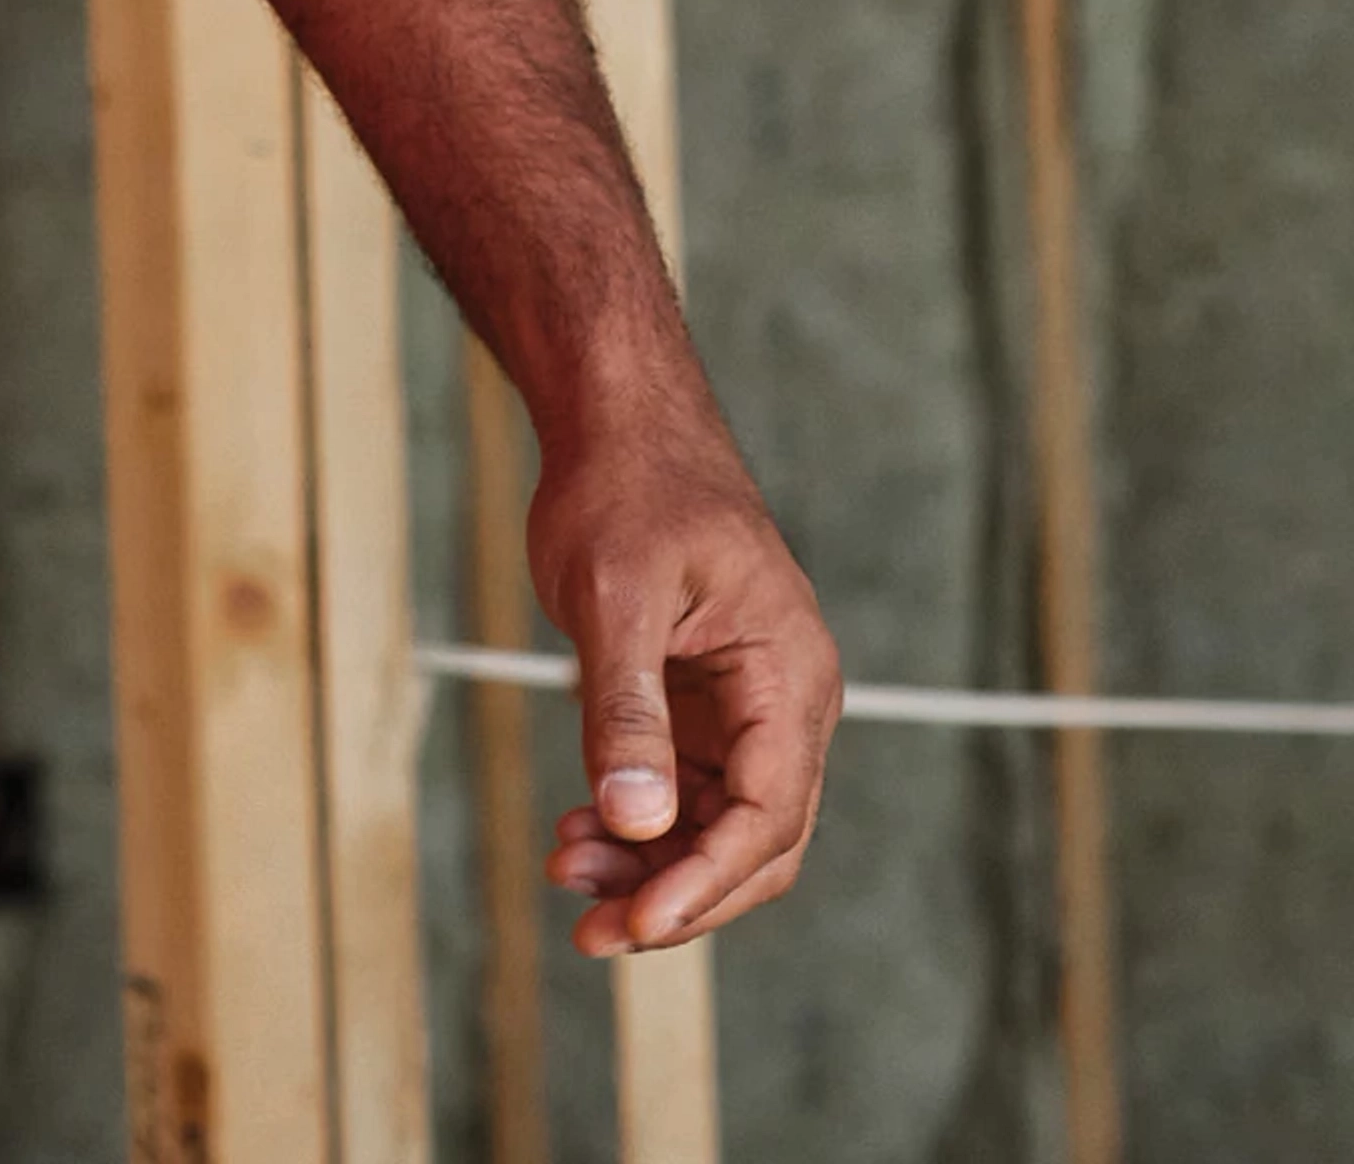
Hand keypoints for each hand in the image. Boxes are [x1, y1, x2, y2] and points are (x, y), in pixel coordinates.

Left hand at [525, 388, 839, 957]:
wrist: (615, 421)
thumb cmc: (626, 486)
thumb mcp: (616, 595)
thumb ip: (627, 709)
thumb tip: (639, 820)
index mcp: (789, 677)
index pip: (771, 816)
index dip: (705, 881)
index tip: (637, 922)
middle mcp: (782, 704)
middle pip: (751, 842)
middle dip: (674, 894)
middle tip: (590, 931)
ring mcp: (741, 708)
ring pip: (711, 825)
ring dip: (645, 863)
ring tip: (565, 872)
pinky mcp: (697, 705)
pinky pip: (680, 791)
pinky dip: (633, 822)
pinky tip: (576, 833)